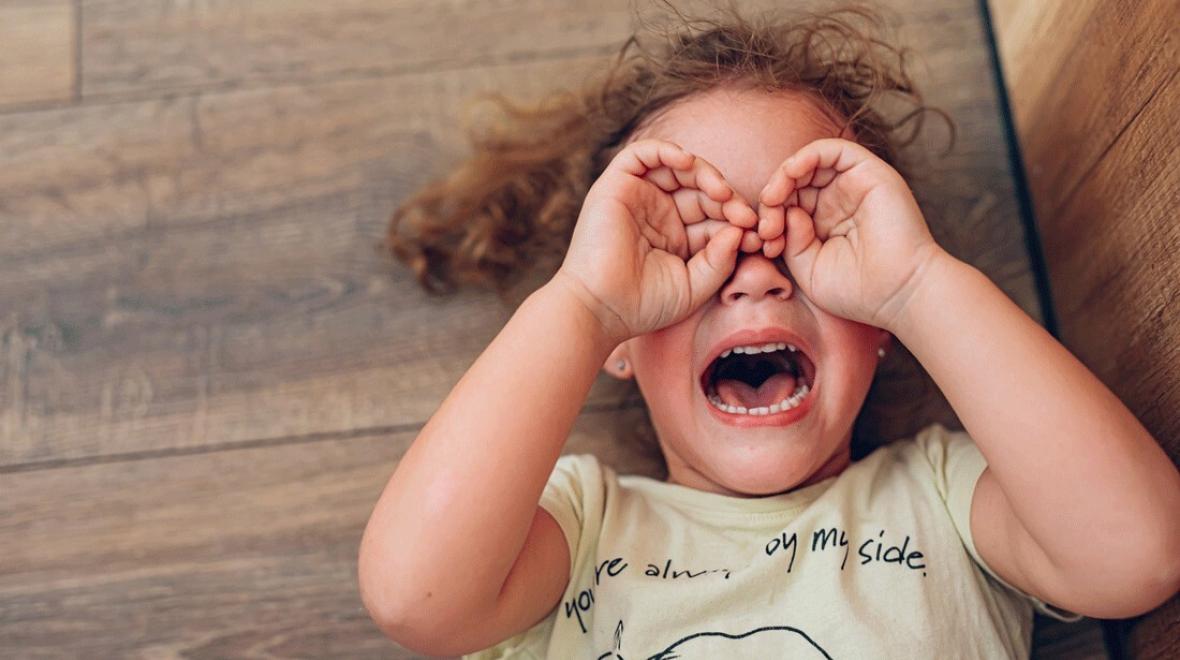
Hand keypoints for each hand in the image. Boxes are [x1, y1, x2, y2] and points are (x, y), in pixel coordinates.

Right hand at [555, 139, 757, 341]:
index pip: (714, 216)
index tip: (757, 237)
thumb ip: (720, 260)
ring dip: (705, 173)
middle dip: (727, 199)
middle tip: (746, 216)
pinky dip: (667, 150)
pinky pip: (643, 153)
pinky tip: (690, 163)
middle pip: (701, 189)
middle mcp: (658, 213)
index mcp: (676, 237)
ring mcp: (637, 197)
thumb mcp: (694, 286)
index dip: (737, 220)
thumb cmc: (644, 305)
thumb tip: (740, 230)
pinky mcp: (615, 186)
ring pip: (678, 167)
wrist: (601, 309)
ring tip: (722, 192)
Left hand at [756, 138, 949, 329]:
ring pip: (809, 163)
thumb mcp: (809, 268)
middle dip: (771, 201)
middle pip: (794, 182)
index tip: (766, 245)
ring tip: (772, 201)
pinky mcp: (869, 173)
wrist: (899, 294)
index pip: (787, 204)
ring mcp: (853, 185)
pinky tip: (789, 176)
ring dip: (783, 177)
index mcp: (823, 222)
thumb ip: (791, 239)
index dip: (769, 217)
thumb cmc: (857, 290)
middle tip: (766, 228)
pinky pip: (832, 149)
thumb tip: (784, 210)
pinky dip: (805, 156)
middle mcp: (838, 200)